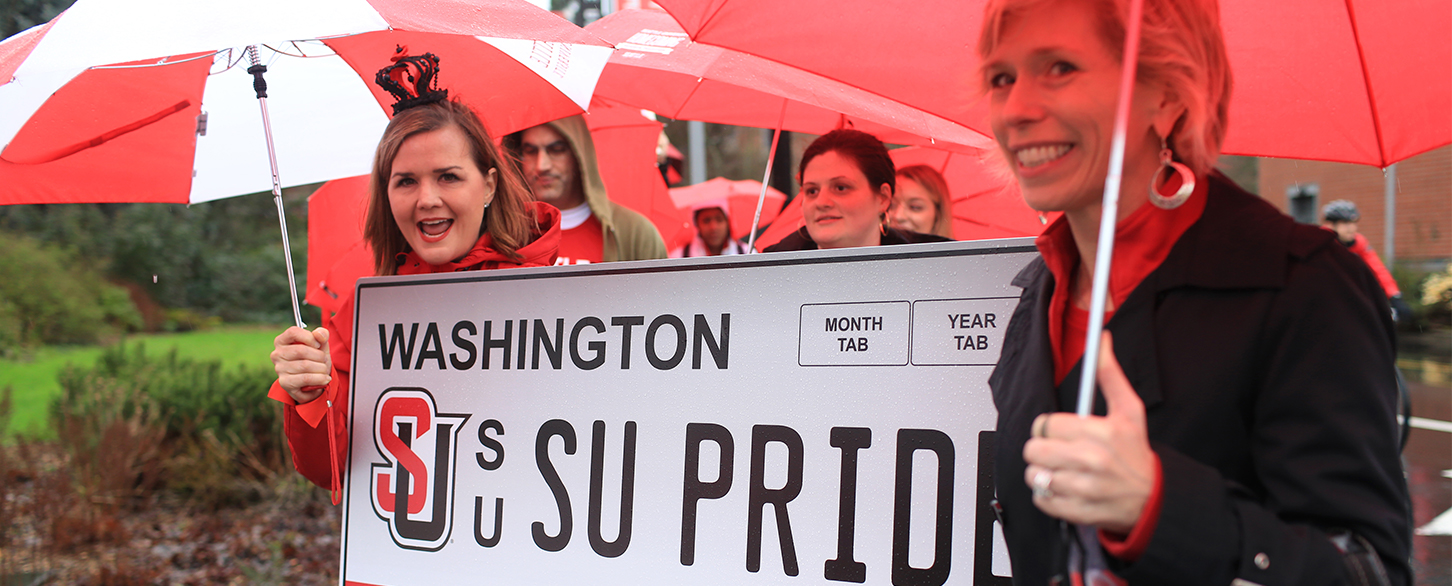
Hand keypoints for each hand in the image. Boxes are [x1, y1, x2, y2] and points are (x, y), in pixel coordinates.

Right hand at [270, 326, 331, 403]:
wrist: (313, 382)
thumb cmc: (314, 359)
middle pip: (301, 350)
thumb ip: (322, 335)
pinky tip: (325, 379)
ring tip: (324, 370)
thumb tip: (319, 333)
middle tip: (324, 360)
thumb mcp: (320, 346)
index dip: (309, 337)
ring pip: (305, 365)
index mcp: (282, 341)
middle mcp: (277, 354)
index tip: (318, 345)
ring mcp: (279, 369)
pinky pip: (306, 378)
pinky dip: (320, 379)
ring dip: (321, 368)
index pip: (293, 332)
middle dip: (319, 356)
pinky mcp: (285, 383)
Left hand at [1023, 331, 1155, 533]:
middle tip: (1057, 451)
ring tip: (1061, 470)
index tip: (1060, 432)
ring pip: (1035, 475)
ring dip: (1043, 473)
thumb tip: (1101, 341)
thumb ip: (1110, 374)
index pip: (1045, 424)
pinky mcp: (1078, 511)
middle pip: (1034, 449)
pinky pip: (1042, 500)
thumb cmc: (1137, 453)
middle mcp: (1091, 460)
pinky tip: (1065, 488)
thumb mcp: (1130, 410)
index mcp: (1100, 432)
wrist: (1155, 498)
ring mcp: (1084, 488)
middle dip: (1041, 449)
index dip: (1049, 428)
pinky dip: (1048, 496)